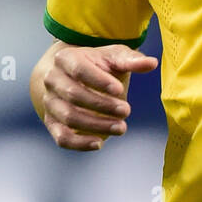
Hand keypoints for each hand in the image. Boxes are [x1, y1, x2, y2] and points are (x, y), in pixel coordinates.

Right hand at [38, 43, 157, 151]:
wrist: (76, 77)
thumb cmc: (99, 65)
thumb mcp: (115, 57)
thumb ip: (131, 60)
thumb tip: (152, 63)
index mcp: (65, 58)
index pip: (79, 69)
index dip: (99, 81)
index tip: (119, 90)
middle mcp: (52, 80)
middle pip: (73, 95)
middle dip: (102, 105)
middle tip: (126, 111)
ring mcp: (50, 102)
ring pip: (68, 117)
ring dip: (96, 125)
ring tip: (121, 128)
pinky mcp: (52, 122)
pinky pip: (61, 137)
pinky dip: (79, 143)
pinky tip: (100, 143)